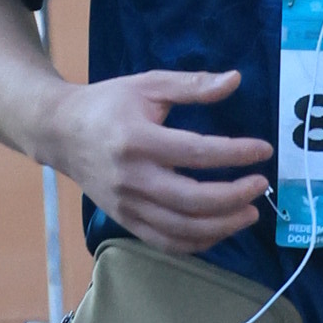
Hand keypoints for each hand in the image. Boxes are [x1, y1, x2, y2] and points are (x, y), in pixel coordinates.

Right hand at [55, 70, 272, 257]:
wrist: (59, 132)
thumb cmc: (108, 104)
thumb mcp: (147, 85)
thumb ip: (192, 85)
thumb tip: (235, 80)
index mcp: (137, 140)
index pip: (195, 153)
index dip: (234, 154)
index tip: (262, 151)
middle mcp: (131, 177)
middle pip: (191, 200)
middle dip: (233, 197)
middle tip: (259, 185)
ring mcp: (127, 204)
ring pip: (181, 229)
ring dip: (222, 226)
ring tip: (249, 213)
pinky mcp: (124, 220)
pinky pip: (165, 242)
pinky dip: (198, 242)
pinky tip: (220, 229)